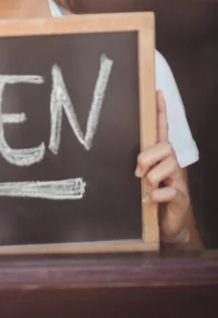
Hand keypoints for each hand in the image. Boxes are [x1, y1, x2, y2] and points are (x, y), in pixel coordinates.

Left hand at [135, 92, 189, 243]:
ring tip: (148, 191)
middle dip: (146, 159)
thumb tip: (137, 166)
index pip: (163, 129)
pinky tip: (150, 201)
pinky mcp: (181, 196)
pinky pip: (167, 191)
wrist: (166, 224)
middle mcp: (173, 164)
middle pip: (164, 147)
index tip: (158, 93)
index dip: (161, 111)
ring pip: (163, 169)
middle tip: (139, 174)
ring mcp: (179, 180)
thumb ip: (142, 166)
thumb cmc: (152, 196)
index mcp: (162, 156)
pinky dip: (154, 197)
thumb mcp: (144, 177)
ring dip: (150, 182)